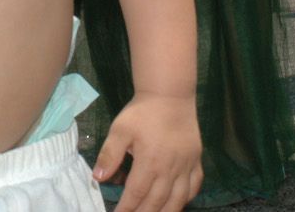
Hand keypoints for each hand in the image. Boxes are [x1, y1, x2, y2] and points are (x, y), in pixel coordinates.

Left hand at [94, 93, 202, 211]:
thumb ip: (110, 155)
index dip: (127, 209)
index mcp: (150, 162)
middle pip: (157, 202)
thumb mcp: (120, 129)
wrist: (170, 94)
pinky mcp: (196, 160)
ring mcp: (186, 165)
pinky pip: (194, 186)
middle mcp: (170, 168)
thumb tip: (98, 178)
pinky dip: (186, 198)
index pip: (136, 194)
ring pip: (178, 199)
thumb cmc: (142, 111)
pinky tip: (178, 203)